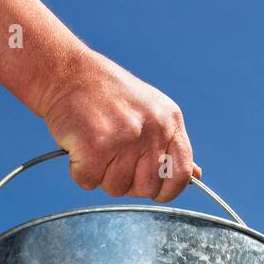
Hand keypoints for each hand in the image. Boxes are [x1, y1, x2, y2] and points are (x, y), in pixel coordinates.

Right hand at [39, 51, 199, 201]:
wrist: (68, 73)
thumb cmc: (107, 95)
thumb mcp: (151, 112)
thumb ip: (171, 146)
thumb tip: (195, 176)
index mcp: (169, 121)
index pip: (181, 174)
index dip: (167, 191)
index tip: (153, 191)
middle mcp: (152, 130)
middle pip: (146, 188)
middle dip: (127, 182)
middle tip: (112, 158)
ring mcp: (125, 138)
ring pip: (115, 188)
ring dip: (100, 175)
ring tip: (95, 145)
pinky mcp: (96, 145)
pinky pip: (88, 181)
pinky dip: (79, 170)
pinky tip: (80, 146)